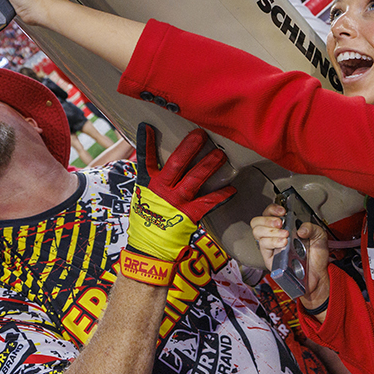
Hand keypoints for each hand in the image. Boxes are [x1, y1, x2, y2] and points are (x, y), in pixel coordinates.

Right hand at [127, 124, 234, 265]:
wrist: (149, 248)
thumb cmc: (146, 221)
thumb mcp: (140, 197)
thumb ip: (148, 179)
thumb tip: (150, 162)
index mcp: (148, 183)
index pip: (145, 158)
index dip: (145, 141)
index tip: (148, 125)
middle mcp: (162, 189)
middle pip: (177, 163)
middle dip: (190, 147)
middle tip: (202, 134)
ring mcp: (176, 202)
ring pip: (195, 178)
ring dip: (209, 165)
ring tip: (221, 154)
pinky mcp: (189, 215)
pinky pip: (208, 202)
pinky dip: (221, 195)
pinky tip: (232, 188)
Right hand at [251, 204, 329, 317]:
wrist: (318, 275)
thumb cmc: (316, 257)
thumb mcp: (319, 236)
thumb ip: (312, 227)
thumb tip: (300, 229)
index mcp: (284, 227)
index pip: (269, 213)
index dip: (272, 209)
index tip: (282, 211)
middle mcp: (274, 235)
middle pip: (257, 222)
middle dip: (267, 219)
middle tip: (280, 223)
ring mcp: (271, 247)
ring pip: (257, 233)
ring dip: (271, 231)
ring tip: (285, 235)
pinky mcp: (270, 258)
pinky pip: (264, 247)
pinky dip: (273, 242)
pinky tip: (283, 243)